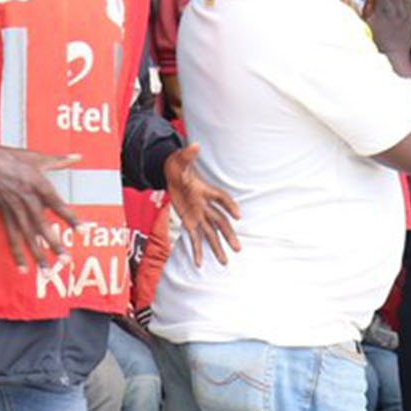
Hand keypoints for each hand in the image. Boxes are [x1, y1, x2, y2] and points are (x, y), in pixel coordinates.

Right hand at [0, 143, 78, 268]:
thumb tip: (77, 156)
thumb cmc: (11, 158)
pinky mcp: (4, 215)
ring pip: (27, 236)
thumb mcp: (37, 157)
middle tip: (65, 260)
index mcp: (38, 184)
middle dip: (54, 244)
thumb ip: (59, 160)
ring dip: (37, 255)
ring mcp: (14, 209)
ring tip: (47, 272)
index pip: (58, 204)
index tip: (82, 231)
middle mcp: (26, 199)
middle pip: (42, 225)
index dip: (70, 218)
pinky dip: (17, 254)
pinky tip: (23, 268)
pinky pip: (11, 237)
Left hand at [164, 144, 241, 267]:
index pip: (221, 198)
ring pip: (211, 234)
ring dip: (217, 248)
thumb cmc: (178, 166)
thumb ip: (187, 155)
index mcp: (205, 190)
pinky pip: (195, 238)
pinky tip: (199, 264)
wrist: (172, 173)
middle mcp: (205, 205)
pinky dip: (197, 251)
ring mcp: (199, 215)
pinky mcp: (190, 222)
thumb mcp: (180, 160)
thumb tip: (194, 145)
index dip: (229, 205)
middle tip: (237, 248)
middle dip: (228, 235)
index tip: (238, 214)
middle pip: (220, 222)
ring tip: (225, 262)